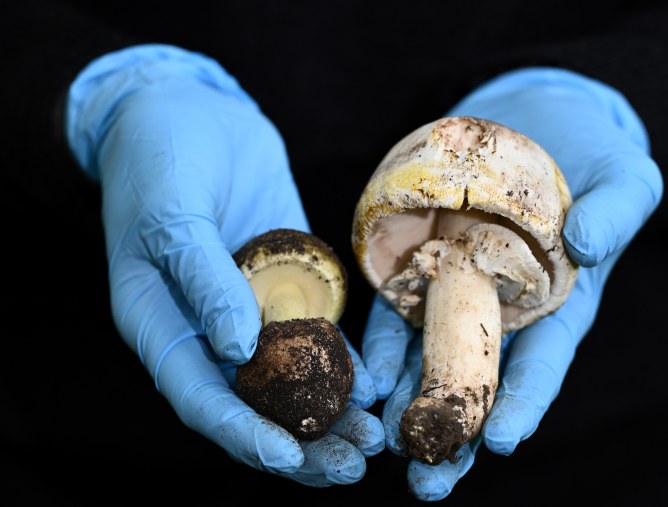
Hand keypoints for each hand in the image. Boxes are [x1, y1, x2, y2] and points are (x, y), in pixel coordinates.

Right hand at [65, 44, 382, 486]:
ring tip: (372, 437)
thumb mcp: (172, 212)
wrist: (194, 109)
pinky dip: (345, 358)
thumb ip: (202, 279)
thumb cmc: (160, 155)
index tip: (289, 456)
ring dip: (332, 410)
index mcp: (162, 323)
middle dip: (301, 439)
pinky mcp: (290, 281)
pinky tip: (376, 380)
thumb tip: (234, 348)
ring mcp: (253, 306)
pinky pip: (319, 329)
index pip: (199, 397)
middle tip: (351, 463)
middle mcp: (208, 327)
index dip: (242, 434)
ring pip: (292, 376)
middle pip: (254, 402)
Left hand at [362, 67, 662, 499]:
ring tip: (381, 447)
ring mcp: (454, 289)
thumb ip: (619, 210)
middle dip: (452, 430)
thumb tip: (589, 245)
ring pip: (426, 358)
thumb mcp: (624, 176)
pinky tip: (361, 381)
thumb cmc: (589, 153)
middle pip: (477, 379)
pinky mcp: (415, 266)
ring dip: (404, 405)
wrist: (528, 117)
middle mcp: (501, 310)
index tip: (500, 440)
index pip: (542, 363)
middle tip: (428, 483)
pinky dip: (377, 348)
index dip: (524, 402)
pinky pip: (391, 312)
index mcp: (557, 304)